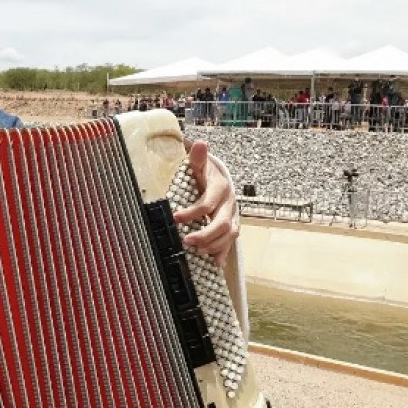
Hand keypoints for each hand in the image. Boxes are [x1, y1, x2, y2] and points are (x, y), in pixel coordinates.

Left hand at [172, 140, 238, 266]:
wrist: (218, 180)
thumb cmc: (204, 174)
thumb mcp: (199, 165)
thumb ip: (197, 158)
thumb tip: (199, 143)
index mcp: (220, 188)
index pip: (207, 203)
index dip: (192, 212)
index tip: (175, 218)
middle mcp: (229, 204)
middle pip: (222, 223)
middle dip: (205, 234)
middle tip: (186, 241)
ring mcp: (232, 216)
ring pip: (229, 234)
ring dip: (213, 245)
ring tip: (196, 251)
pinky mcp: (232, 226)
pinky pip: (231, 242)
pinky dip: (223, 253)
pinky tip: (213, 264)